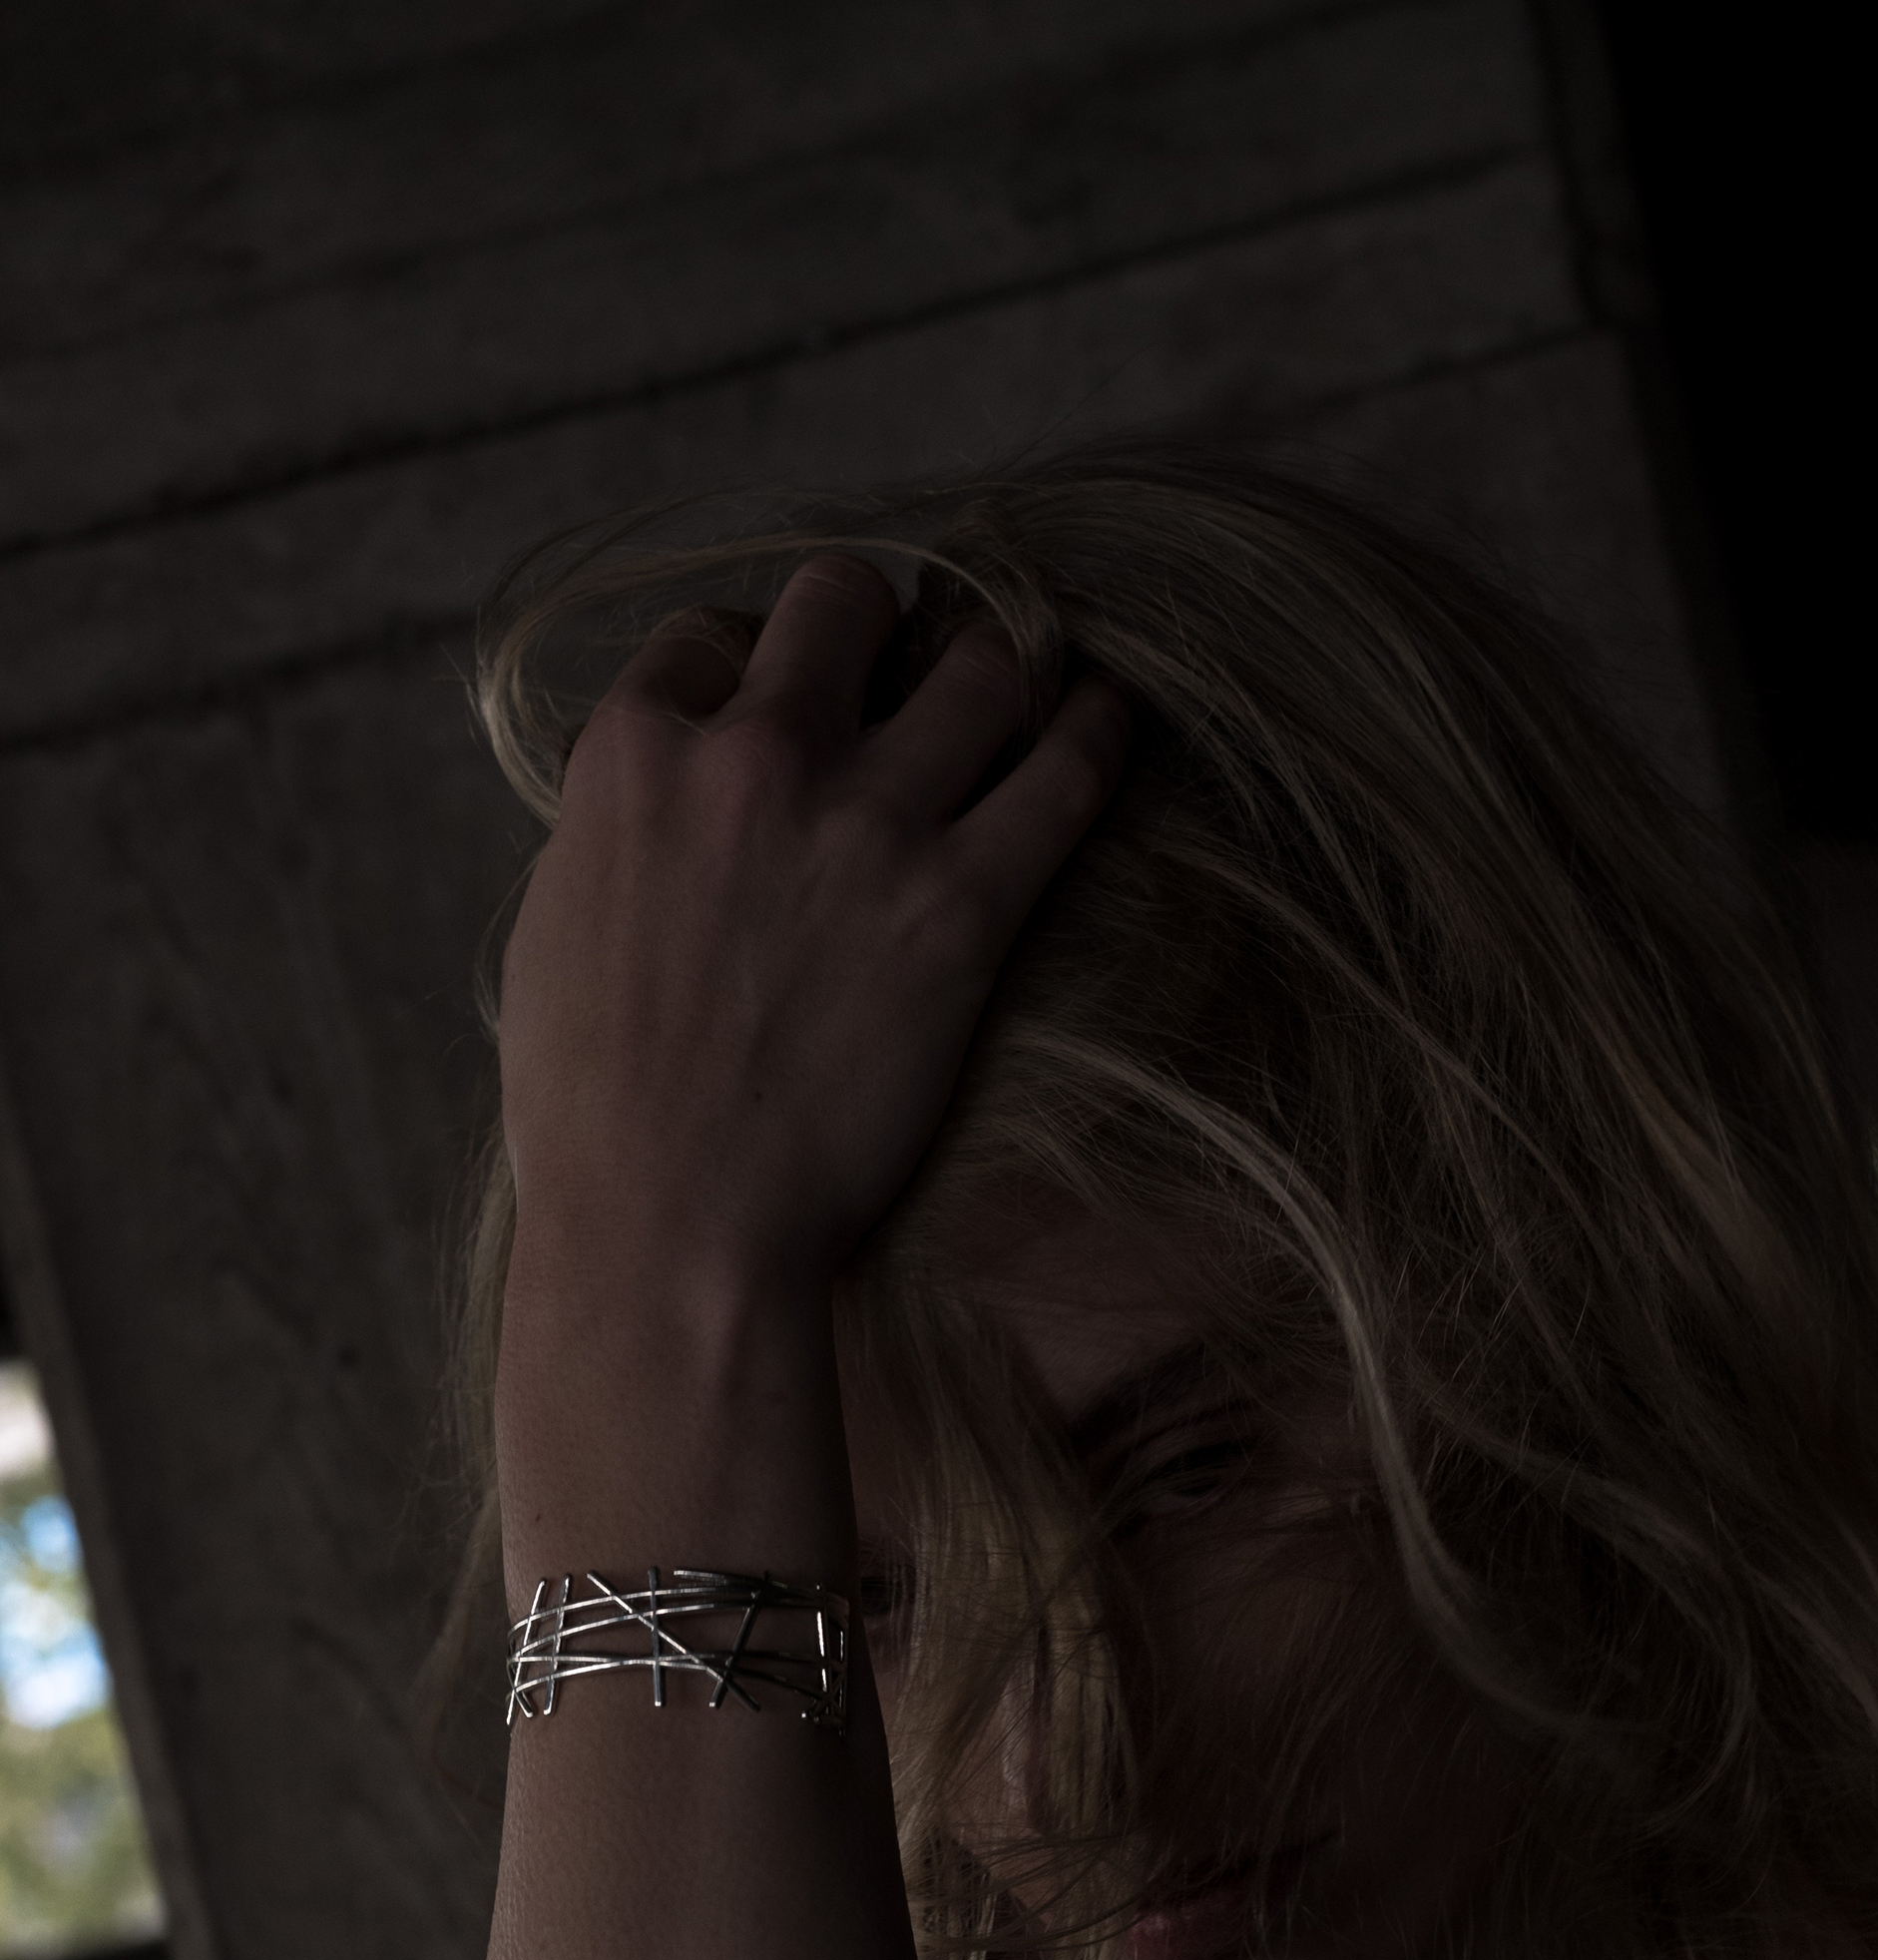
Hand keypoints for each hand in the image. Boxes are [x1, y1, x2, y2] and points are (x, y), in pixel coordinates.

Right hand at [496, 558, 1128, 1337]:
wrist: (672, 1229)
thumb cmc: (594, 1113)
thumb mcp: (555, 930)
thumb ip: (618, 836)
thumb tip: (654, 810)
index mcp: (635, 755)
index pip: (710, 638)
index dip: (750, 673)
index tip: (782, 714)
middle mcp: (754, 758)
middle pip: (843, 599)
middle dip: (876, 625)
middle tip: (905, 674)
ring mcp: (866, 824)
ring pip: (976, 665)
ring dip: (998, 671)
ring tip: (1017, 699)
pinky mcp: (962, 907)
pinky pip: (1067, 773)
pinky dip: (1096, 733)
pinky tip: (1107, 721)